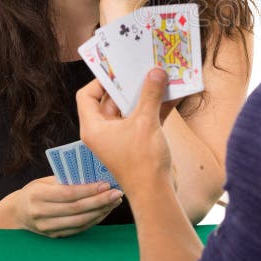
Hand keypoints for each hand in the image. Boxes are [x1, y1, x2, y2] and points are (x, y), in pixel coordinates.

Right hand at [7, 176, 122, 237]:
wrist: (17, 213)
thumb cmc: (36, 191)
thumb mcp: (45, 181)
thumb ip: (66, 179)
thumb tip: (95, 174)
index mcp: (38, 195)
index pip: (68, 194)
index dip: (89, 190)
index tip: (106, 184)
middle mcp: (41, 213)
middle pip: (76, 209)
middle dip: (100, 201)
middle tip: (117, 193)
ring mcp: (47, 228)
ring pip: (79, 221)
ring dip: (100, 211)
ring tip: (115, 201)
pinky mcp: (54, 236)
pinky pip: (78, 229)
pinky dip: (94, 220)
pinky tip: (105, 210)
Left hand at [77, 71, 178, 196]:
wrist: (155, 193)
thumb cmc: (141, 161)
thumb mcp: (145, 122)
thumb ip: (150, 95)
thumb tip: (156, 71)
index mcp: (94, 127)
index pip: (87, 96)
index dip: (100, 81)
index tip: (119, 71)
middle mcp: (105, 130)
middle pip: (112, 99)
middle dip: (130, 84)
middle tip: (144, 66)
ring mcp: (122, 136)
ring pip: (132, 108)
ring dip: (147, 94)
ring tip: (161, 75)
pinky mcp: (138, 140)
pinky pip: (145, 117)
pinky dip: (157, 106)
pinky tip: (174, 94)